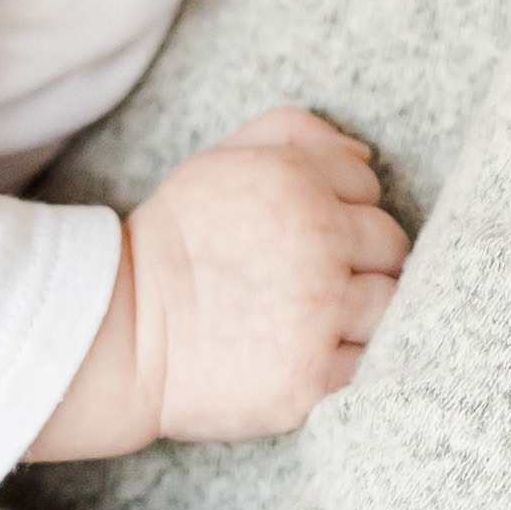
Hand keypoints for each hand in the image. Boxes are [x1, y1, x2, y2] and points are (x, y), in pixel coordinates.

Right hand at [119, 108, 407, 444]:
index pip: (369, 191)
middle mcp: (319, 242)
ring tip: (312, 319)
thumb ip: (292, 134)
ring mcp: (321, 312)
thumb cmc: (171, 243)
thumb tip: (364, 157)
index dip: (340, 212)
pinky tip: (305, 354)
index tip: (307, 235)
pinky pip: (367, 364)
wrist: (120, 333)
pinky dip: (344, 362)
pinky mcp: (312, 375)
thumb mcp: (218, 161)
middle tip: (314, 280)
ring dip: (360, 313)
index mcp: (298, 182)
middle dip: (360, 261)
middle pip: (390, 248)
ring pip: (388, 306)